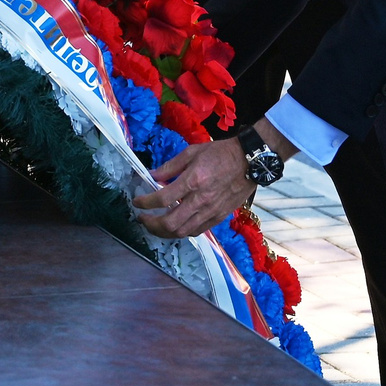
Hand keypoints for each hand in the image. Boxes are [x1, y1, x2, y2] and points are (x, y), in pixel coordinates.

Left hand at [133, 136, 255, 238]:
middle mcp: (201, 200)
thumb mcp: (192, 152)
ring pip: (182, 232)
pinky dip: (182, 232)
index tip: (137, 202)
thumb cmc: (220, 153)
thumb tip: (151, 176)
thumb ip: (170, 167)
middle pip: (170, 223)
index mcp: (193, 181)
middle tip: (142, 218)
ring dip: (164, 232)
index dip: (145, 202)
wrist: (249, 162)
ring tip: (154, 225)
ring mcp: (211, 211)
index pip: (162, 198)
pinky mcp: (219, 217)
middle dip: (151, 224)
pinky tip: (175, 227)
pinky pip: (196, 231)